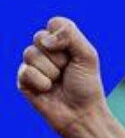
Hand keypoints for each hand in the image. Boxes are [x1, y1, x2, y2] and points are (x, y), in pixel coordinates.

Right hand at [17, 17, 107, 136]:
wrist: (82, 115)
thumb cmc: (87, 86)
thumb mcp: (88, 56)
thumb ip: (70, 35)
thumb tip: (45, 39)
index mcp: (62, 43)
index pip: (54, 23)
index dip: (64, 39)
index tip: (75, 56)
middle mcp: (45, 51)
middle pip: (40, 38)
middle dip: (59, 58)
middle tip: (67, 72)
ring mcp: (33, 65)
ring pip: (31, 54)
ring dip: (51, 72)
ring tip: (58, 83)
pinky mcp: (23, 80)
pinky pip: (26, 71)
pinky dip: (41, 83)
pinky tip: (47, 90)